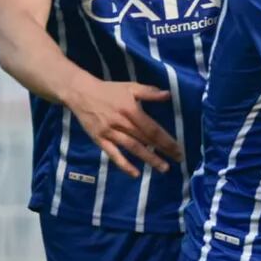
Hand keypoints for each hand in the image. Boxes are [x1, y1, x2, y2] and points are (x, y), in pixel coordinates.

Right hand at [63, 76, 182, 177]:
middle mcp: (121, 123)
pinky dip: (124, 165)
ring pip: (132, 148)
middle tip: (178, 160)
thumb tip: (168, 95)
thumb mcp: (130, 87)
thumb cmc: (110, 90)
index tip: (178, 148)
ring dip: (148, 159)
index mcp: (131, 110)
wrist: (81, 93)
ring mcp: (110, 133)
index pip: (152, 128)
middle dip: (163, 150)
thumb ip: (149, 92)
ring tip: (163, 168)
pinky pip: (113, 154)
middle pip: (145, 139)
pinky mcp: (99, 140)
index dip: (166, 139)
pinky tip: (135, 174)